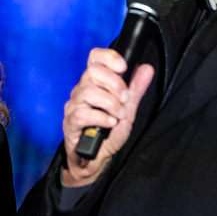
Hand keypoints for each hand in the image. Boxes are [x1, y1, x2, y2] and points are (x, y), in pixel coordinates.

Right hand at [62, 48, 154, 185]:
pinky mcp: (69, 122)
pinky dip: (101, 118)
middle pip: (92, 72)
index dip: (108, 57)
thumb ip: (135, 89)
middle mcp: (81, 90)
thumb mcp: (128, 110)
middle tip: (124, 100)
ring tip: (119, 116)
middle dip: (115, 84)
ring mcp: (73, 105)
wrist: (96, 158)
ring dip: (110, 104)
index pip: (94, 58)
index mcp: (94, 83)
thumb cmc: (108, 132)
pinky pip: (82, 113)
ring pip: (88, 92)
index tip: (123, 67)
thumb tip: (146, 68)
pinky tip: (109, 123)